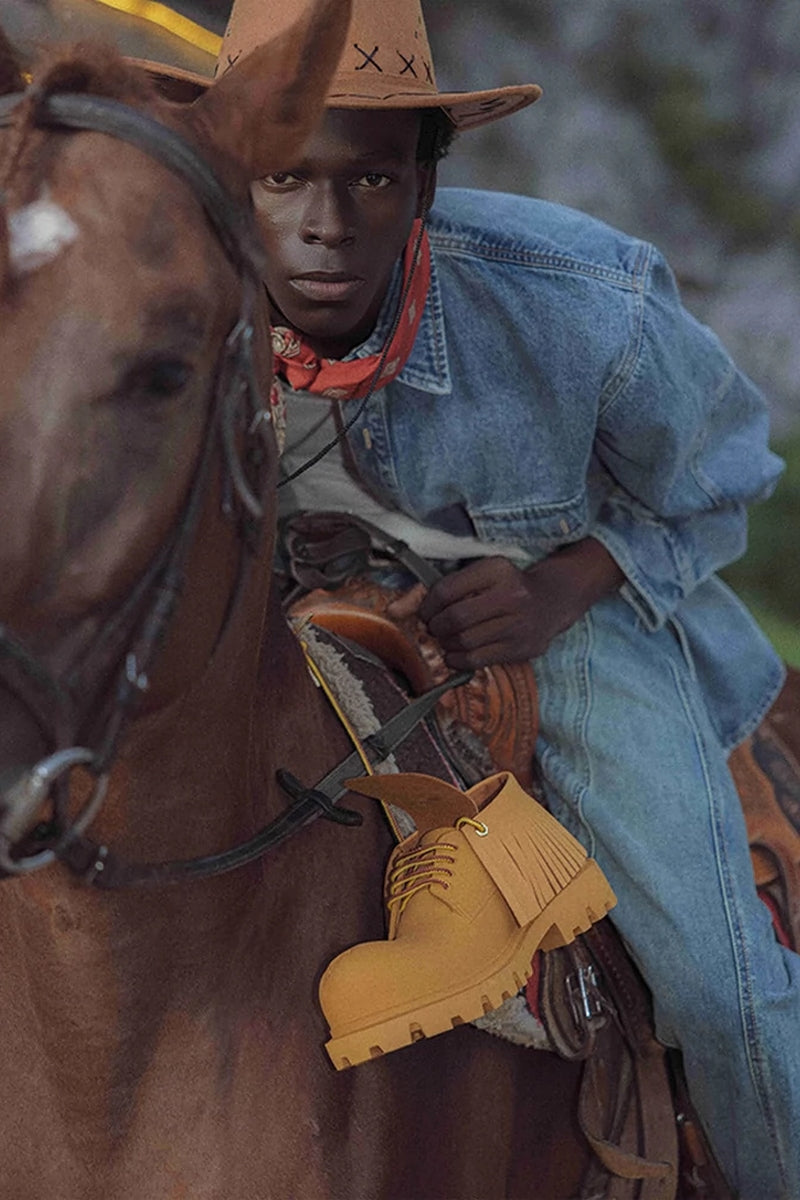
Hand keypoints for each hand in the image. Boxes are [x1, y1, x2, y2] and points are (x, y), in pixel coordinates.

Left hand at [389, 540, 623, 669]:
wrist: (552, 601)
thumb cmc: (505, 586)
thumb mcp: (477, 575)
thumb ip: (437, 588)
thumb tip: (392, 610)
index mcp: (497, 570)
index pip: (447, 590)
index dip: (427, 605)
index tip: (425, 612)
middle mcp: (512, 595)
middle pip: (455, 619)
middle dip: (437, 627)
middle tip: (435, 628)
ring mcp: (519, 624)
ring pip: (465, 642)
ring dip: (446, 644)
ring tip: (447, 639)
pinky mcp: (522, 648)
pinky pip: (478, 660)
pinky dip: (458, 660)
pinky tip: (457, 653)